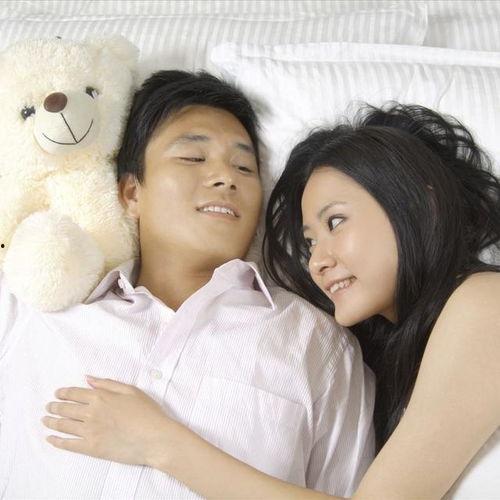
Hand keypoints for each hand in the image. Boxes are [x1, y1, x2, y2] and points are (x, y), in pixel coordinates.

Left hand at [42, 376, 171, 465]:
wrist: (155, 438)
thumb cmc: (147, 412)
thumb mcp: (131, 390)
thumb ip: (108, 383)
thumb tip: (88, 379)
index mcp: (101, 397)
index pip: (75, 393)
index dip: (63, 393)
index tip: (57, 393)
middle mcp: (91, 413)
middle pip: (66, 409)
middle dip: (54, 406)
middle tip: (48, 407)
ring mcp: (90, 431)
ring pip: (64, 425)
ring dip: (52, 421)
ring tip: (46, 420)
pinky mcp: (91, 448)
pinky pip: (68, 444)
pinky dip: (56, 441)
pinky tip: (50, 439)